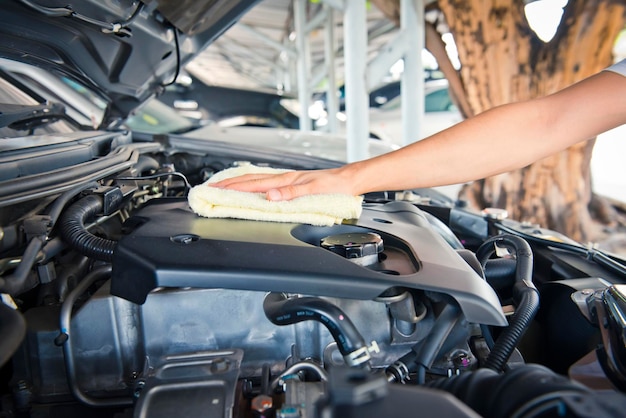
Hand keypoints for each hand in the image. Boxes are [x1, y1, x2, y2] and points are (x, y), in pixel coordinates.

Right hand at [210, 167, 356, 200]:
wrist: (348, 180)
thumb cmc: (334, 185)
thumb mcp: (312, 191)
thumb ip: (290, 194)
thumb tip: (269, 196)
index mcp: (285, 180)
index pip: (252, 184)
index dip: (232, 188)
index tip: (215, 190)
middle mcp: (283, 179)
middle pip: (250, 180)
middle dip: (229, 184)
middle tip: (210, 187)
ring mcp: (287, 180)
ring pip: (256, 180)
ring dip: (238, 183)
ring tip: (224, 185)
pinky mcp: (292, 183)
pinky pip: (265, 183)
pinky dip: (253, 185)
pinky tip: (251, 186)